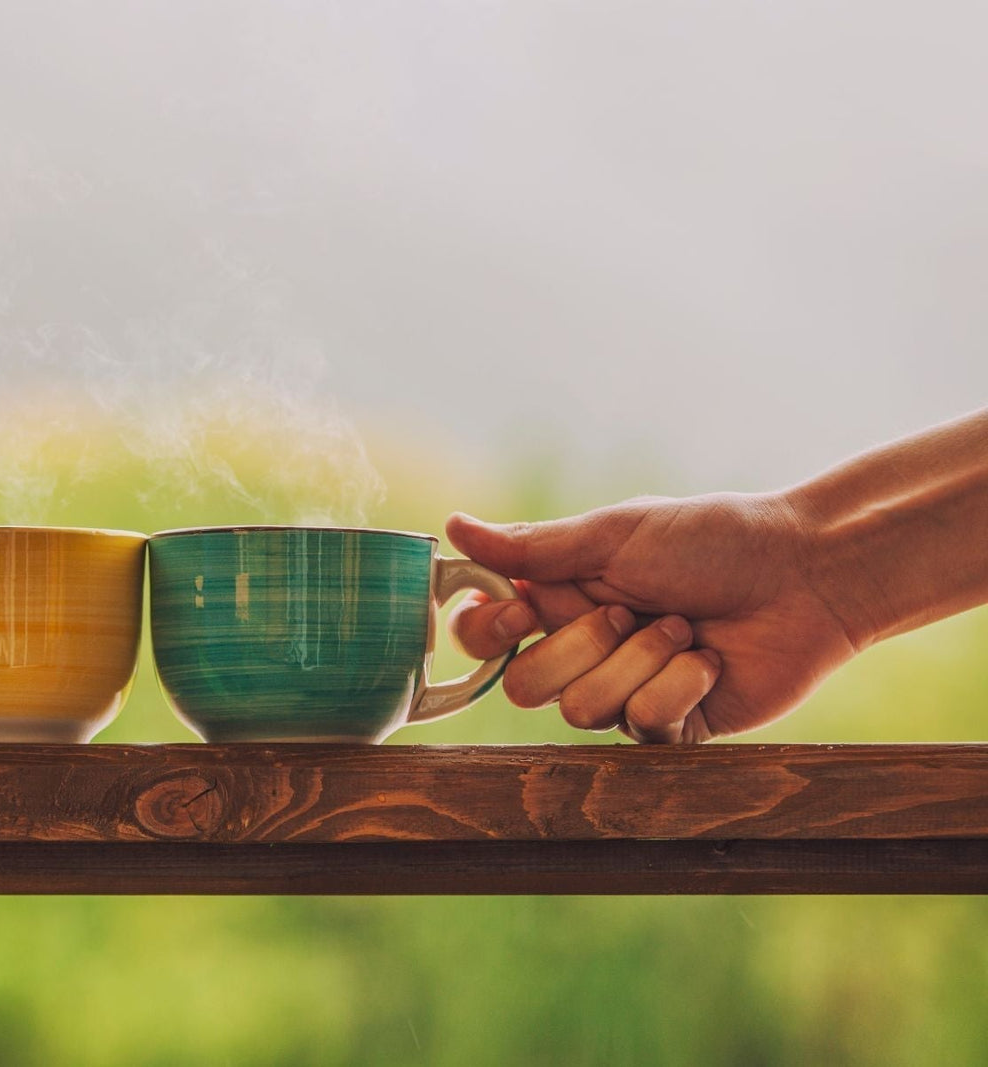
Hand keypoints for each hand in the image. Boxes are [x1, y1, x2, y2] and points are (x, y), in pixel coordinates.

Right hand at [447, 492, 858, 741]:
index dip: (489, 632)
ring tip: (684, 629)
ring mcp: (624, 693)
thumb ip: (532, 546)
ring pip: (582, 710)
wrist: (804, 577)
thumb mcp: (615, 534)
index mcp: (559, 598)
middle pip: (523, 685)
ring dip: (640, 660)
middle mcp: (583, 650)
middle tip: (626, 610)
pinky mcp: (670, 730)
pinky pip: (642, 726)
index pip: (484, 636)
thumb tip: (453, 526)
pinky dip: (680, 684)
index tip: (521, 606)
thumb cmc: (713, 540)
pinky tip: (710, 661)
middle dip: (577, 646)